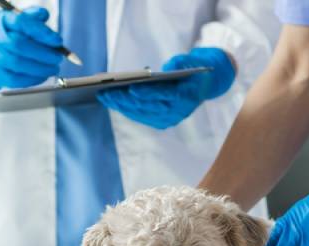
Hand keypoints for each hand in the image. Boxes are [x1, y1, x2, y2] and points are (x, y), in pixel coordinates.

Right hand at [0, 7, 63, 89]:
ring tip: (52, 69)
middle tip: (57, 58)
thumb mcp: (14, 23)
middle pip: (17, 44)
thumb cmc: (2, 37)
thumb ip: (31, 19)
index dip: (41, 32)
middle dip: (42, 53)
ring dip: (40, 68)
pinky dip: (32, 79)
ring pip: (15, 63)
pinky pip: (12, 80)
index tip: (58, 41)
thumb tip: (43, 15)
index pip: (20, 22)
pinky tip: (41, 76)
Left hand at [97, 47, 235, 128]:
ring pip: (141, 114)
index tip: (130, 88)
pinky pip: (141, 117)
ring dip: (121, 106)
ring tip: (105, 97)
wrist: (203, 85)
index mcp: (186, 96)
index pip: (163, 95)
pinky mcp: (163, 122)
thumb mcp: (190, 61)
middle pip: (147, 106)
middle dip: (125, 100)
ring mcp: (170, 119)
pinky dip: (127, 110)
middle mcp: (178, 111)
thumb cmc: (192, 70)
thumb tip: (161, 70)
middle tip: (106, 93)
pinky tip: (114, 102)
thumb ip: (180, 63)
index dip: (147, 93)